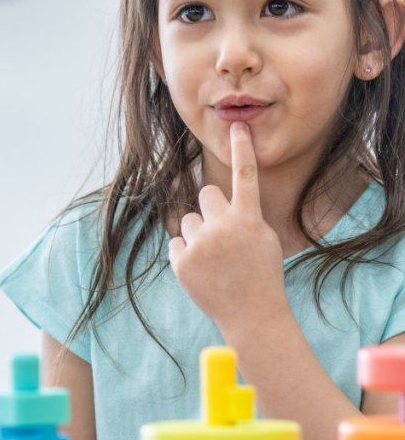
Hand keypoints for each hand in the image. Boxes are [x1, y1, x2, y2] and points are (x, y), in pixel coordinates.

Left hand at [168, 122, 287, 335]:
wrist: (251, 313)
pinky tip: (202, 271)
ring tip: (215, 259)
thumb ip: (242, 215)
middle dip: (211, 209)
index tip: (237, 126)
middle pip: (205, 194)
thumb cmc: (259, 273)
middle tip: (222, 234)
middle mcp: (224, 226)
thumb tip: (214, 199)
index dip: (241, 149)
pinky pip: (176, 243)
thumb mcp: (262, 238)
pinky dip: (185, 255)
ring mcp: (201, 243)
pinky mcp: (182, 261)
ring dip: (198, 234)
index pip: (244, 176)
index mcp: (249, 218)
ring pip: (188, 220)